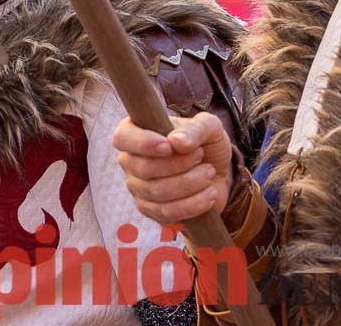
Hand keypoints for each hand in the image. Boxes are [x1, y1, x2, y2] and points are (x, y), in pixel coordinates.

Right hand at [113, 112, 233, 224]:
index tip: (168, 147)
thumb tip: (176, 141)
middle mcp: (130, 160)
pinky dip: (193, 204)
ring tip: (209, 173)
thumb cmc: (206, 143)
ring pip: (156, 191)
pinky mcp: (150, 210)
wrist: (218, 173)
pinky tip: (209, 193)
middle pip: (143, 168)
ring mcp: (137, 187)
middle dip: (179, 164)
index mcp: (135, 132)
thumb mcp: (208, 127)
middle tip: (201, 156)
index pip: (123, 137)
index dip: (142, 144)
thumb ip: (194, 129)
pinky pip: (166, 212)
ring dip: (190, 183)